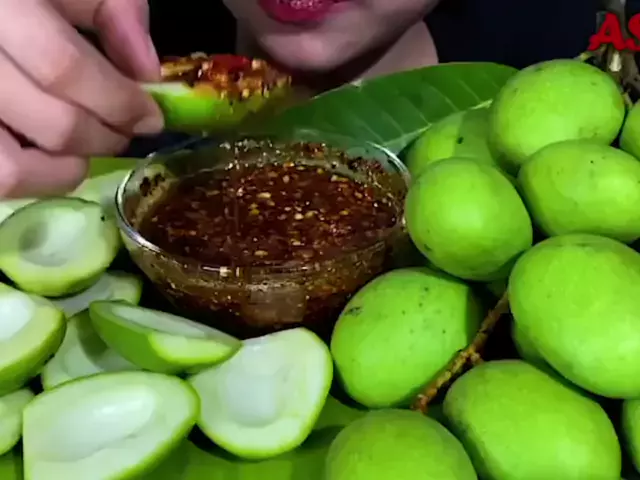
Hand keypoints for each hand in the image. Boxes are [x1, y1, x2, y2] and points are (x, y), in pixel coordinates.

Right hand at [0, 0, 163, 197]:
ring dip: (62, 170)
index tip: (151, 117)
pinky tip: (42, 155)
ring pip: (10, 169)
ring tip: (80, 150)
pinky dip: (27, 177)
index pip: (63, 68)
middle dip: (104, 137)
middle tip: (122, 133)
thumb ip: (111, 9)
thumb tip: (147, 74)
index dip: (120, 102)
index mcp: (2, 6)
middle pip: (51, 124)